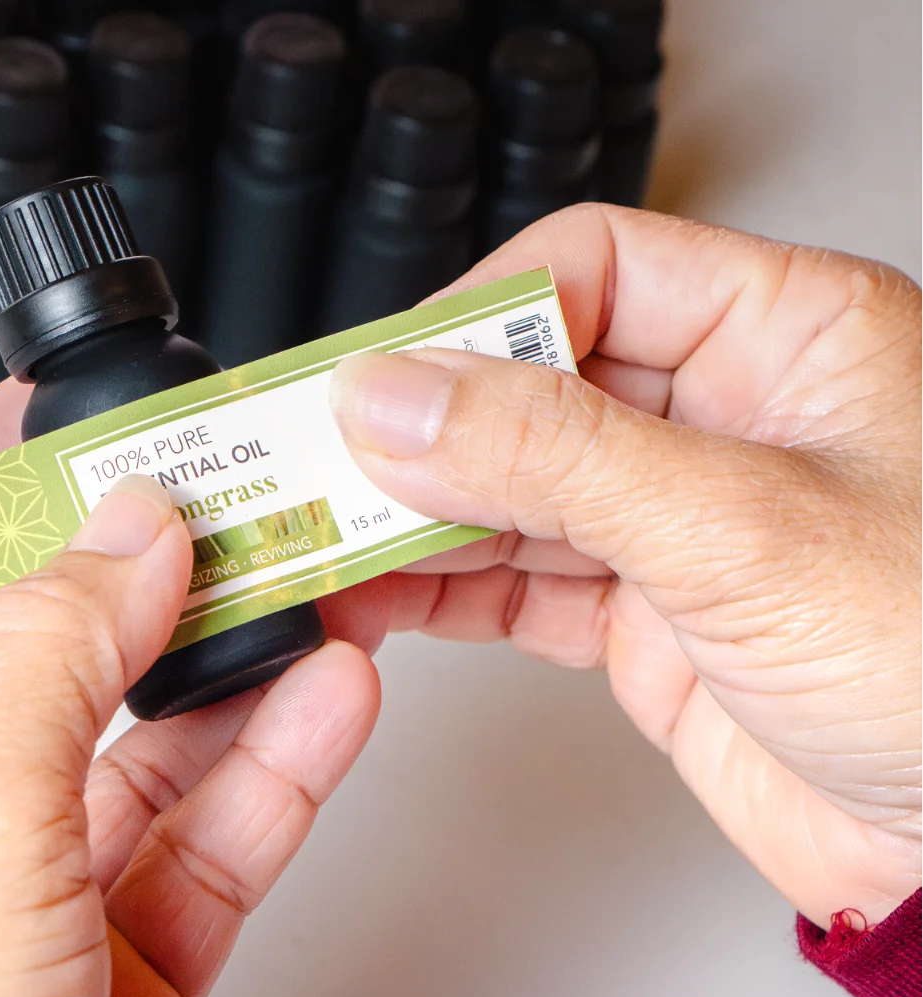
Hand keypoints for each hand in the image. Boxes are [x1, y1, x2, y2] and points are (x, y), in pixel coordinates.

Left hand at [0, 387, 379, 996]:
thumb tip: (116, 532)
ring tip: (306, 576)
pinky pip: (206, 852)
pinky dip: (268, 781)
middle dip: (130, 581)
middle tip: (225, 490)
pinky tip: (327, 703)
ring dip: (222, 674)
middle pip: (37, 668)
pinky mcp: (126, 986)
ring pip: (142, 758)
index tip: (63, 418)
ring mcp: (29, 918)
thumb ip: (43, 665)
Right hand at [324, 205, 922, 927]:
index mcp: (786, 339)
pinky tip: (377, 596)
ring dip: (411, 520)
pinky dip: (441, 592)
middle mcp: (726, 422)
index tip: (373, 385)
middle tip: (312, 470)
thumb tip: (398, 400)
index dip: (472, 319)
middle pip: (531, 386)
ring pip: (510, 492)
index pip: (592, 271)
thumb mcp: (740, 531)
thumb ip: (553, 458)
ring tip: (320, 543)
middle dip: (418, 433)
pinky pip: (518, 583)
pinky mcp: (648, 622)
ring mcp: (680, 527)